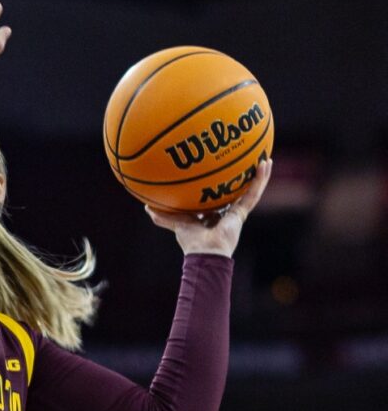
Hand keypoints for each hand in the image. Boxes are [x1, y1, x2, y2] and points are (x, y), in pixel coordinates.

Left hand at [146, 159, 272, 257]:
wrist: (205, 252)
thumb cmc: (191, 241)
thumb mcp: (176, 223)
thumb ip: (164, 217)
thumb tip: (147, 207)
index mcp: (212, 215)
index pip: (217, 197)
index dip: (219, 186)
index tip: (219, 172)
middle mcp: (225, 213)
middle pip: (235, 191)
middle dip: (241, 178)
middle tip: (246, 161)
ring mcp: (236, 213)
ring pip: (249, 190)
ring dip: (257, 175)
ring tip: (263, 158)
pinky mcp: (243, 213)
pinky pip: (253, 193)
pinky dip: (260, 179)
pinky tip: (265, 163)